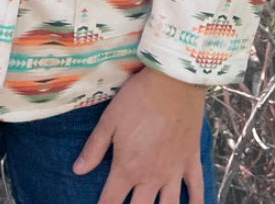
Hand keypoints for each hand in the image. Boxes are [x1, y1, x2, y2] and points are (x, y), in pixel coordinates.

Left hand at [72, 65, 205, 203]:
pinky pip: (197, 192)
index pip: (111, 201)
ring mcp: (174, 172)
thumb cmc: (137, 98)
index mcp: (128, 168)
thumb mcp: (109, 120)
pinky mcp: (191, 162)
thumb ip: (94, 148)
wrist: (173, 82)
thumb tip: (78, 171)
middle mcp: (151, 177)